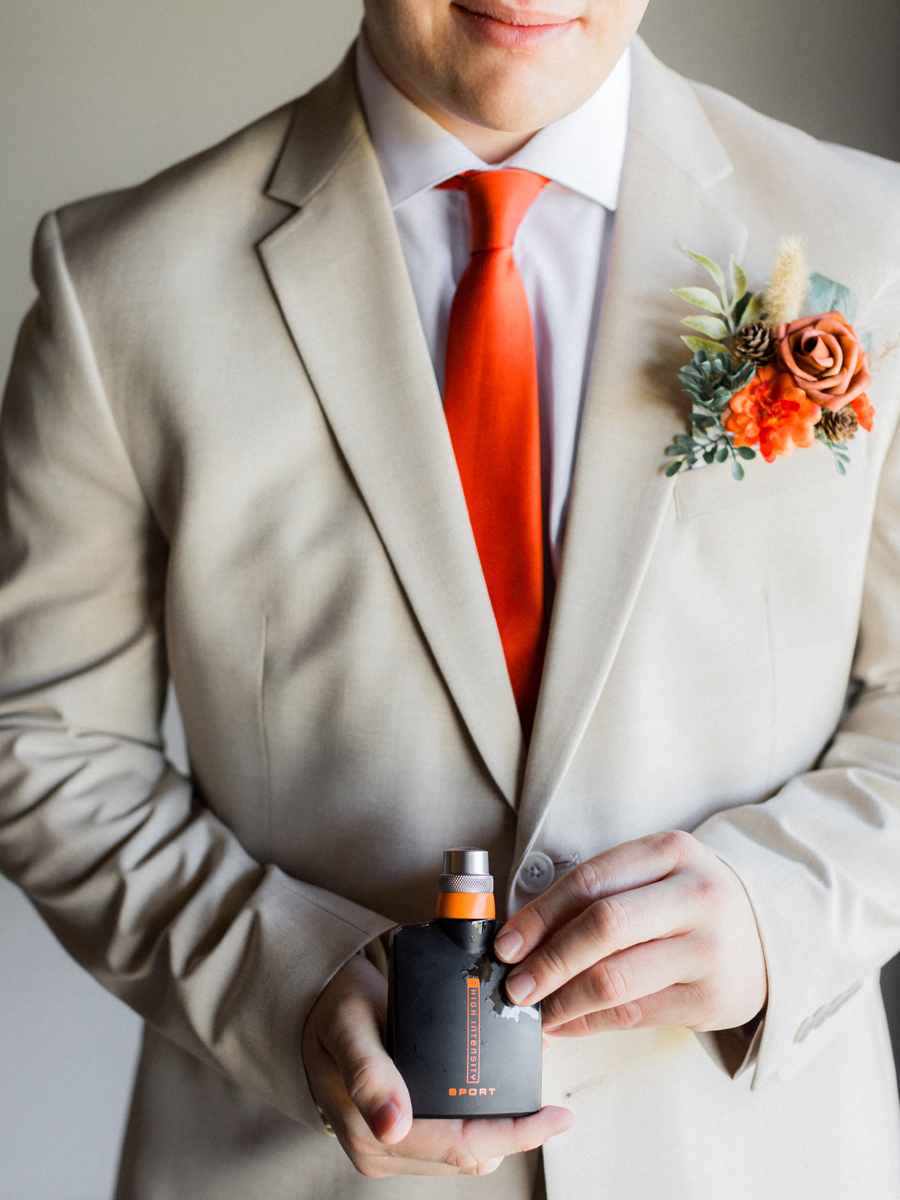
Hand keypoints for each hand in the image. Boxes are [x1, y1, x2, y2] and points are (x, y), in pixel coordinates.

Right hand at [301, 954, 572, 1176]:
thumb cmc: (335, 1009)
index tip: (556, 1116)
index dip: (516, 1134)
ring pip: (466, 1152)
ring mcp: (392, 1145)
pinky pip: (453, 1139)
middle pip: (470, 1154)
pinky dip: (480, 1120)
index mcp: (371, 1131)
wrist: (314, 1008)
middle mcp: (383, 1148)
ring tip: (529, 1092)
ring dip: (500, 1127)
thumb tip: (392, 1126)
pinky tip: (496, 1094)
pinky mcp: (400, 1136)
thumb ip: (369, 1071)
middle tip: (551, 1101)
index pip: (461, 1145)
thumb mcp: (350, 1024)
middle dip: (516, 1130)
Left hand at [493, 830, 766, 1035]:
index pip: (590, 880)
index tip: (506, 943)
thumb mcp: (654, 873)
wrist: (767, 933)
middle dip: (548, 960)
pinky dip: (588, 1021)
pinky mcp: (711, 998)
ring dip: (562, 1000)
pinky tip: (566, 1021)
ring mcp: (708, 949)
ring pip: (615, 979)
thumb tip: (523, 936)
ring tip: (536, 1009)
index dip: (540, 915)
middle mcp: (695, 896)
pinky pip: (633, 1014)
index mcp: (672, 852)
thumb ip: (599, 892)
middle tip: (515, 985)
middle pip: (603, 927)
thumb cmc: (688, 900)